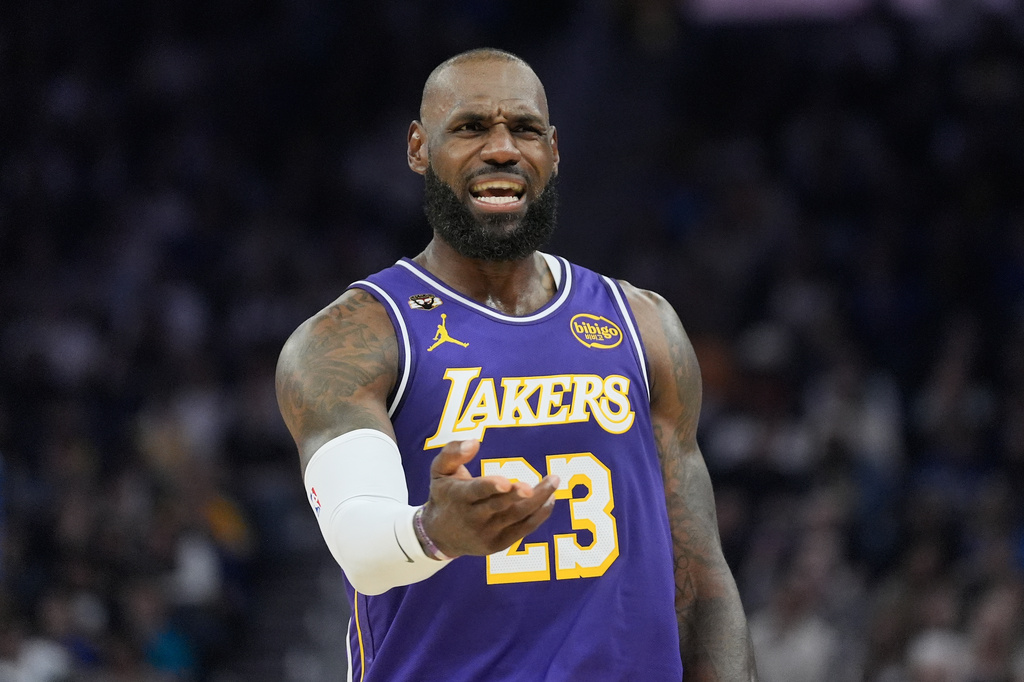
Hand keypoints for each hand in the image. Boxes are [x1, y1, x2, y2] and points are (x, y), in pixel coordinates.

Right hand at [419, 439, 559, 557]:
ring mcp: (486, 533)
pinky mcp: (498, 544)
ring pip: (516, 517)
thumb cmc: (444, 495)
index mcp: (458, 497)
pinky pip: (523, 529)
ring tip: (553, 481)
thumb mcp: (439, 471)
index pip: (476, 491)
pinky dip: (539, 515)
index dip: (491, 487)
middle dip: (519, 495)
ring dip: (538, 500)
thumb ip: (453, 453)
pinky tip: (550, 499)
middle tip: (539, 484)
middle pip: (500, 506)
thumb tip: (474, 442)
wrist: (439, 535)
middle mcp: (472, 518)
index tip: (506, 482)